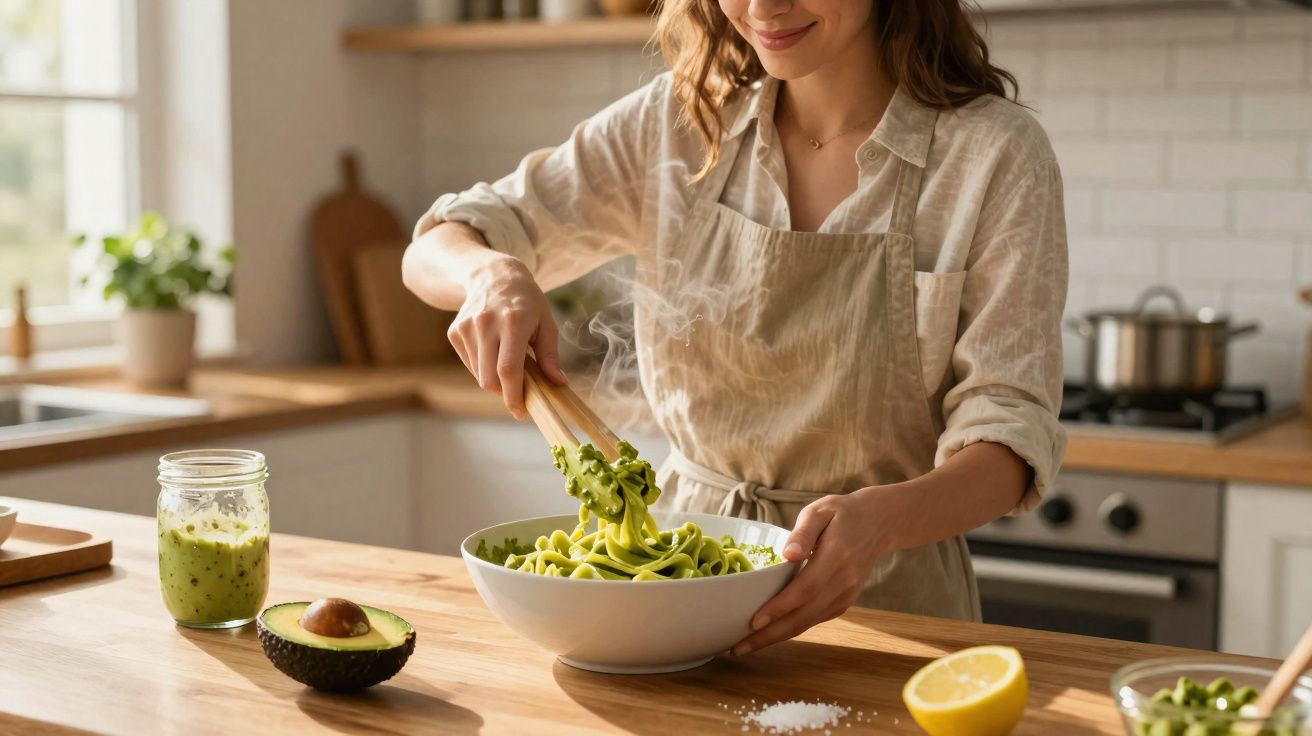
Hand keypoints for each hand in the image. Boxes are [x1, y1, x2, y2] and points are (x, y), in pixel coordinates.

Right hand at [448, 256, 567, 418]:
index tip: (521, 412)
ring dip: (495, 380)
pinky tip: (493, 350)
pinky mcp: (455, 332)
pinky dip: (483, 367)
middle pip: (489, 379)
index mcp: (512, 322)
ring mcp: (466, 328)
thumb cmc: (527, 302)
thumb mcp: (546, 323)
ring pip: (479, 375)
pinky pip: (470, 364)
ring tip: (508, 361)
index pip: (508, 370)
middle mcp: (485, 324)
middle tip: (521, 390)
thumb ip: (550, 355)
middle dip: (505, 393)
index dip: (514, 396)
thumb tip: (558, 384)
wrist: (493, 276)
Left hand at [731, 488, 888, 655]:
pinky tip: (769, 633)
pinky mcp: (844, 602)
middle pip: (804, 615)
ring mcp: (846, 595)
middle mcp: (843, 582)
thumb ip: (803, 532)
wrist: (879, 524)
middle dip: (770, 635)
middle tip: (738, 647)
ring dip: (777, 637)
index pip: (805, 589)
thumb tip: (788, 555)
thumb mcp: (820, 511)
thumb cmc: (841, 513)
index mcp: (836, 557)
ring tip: (745, 646)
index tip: (754, 622)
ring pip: (808, 622)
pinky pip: (815, 619)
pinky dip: (791, 629)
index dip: (779, 608)